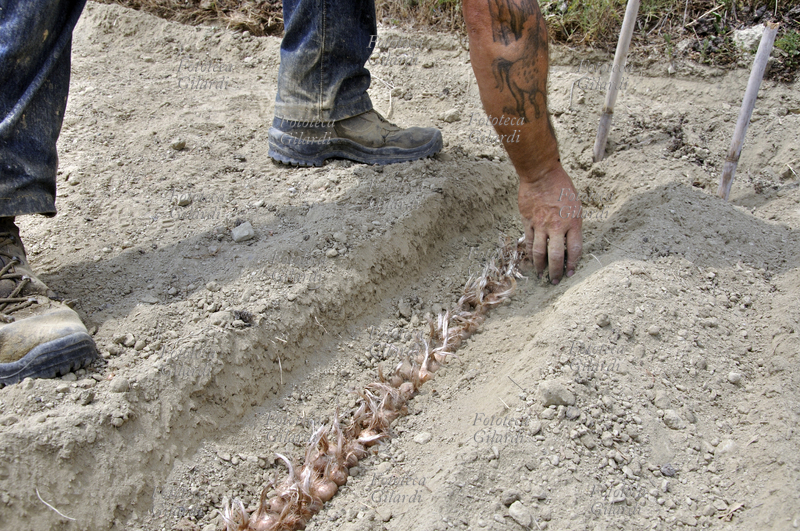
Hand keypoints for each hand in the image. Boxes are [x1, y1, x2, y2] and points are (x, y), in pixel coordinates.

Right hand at [518, 164, 581, 283]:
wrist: (541, 174)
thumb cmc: (562, 187)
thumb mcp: (575, 205)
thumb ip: (573, 224)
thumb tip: (569, 241)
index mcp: (573, 222)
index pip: (575, 250)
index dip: (573, 264)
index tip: (570, 272)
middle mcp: (557, 226)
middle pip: (556, 256)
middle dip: (556, 271)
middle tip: (555, 281)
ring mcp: (541, 225)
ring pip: (539, 252)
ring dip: (540, 266)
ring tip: (541, 274)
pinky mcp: (528, 221)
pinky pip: (528, 241)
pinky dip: (530, 252)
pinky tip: (531, 259)